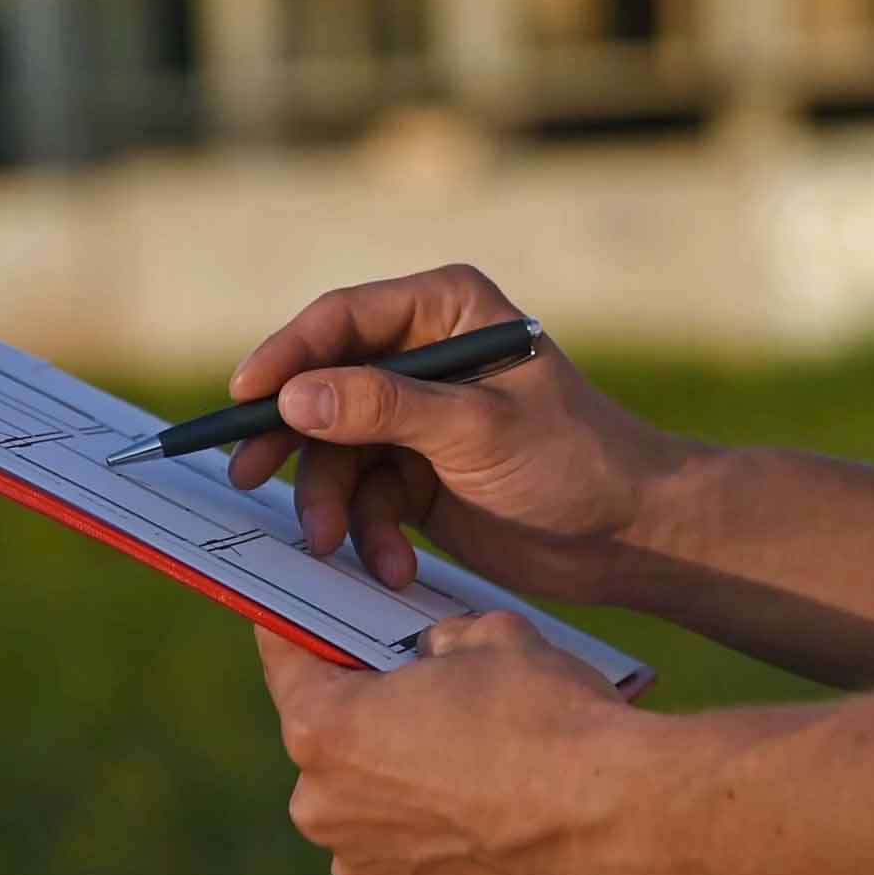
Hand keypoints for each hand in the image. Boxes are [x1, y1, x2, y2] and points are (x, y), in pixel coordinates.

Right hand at [226, 264, 674, 601]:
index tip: (244, 398)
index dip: (287, 356)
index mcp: (445, 309)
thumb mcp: (475, 430)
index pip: (342, 319)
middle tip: (246, 475)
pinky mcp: (417, 473)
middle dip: (292, 439)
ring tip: (336, 546)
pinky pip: (364, 498)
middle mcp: (423, 353)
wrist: (629, 535)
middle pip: (323, 386)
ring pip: (335, 452)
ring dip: (333, 504)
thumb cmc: (573, 460)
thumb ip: (383, 408)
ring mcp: (416, 416)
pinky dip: (370, 534)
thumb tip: (294, 397)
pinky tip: (394, 565)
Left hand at [256, 614, 636, 874]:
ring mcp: (364, 863)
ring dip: (398, 772)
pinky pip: (402, 844)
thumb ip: (440, 642)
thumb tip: (435, 656)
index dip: (296, 631)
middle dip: (365, 709)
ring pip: (365, 796)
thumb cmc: (544, 717)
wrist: (613, 812)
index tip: (296, 620)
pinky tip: (479, 798)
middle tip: (418, 687)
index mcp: (324, 730)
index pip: (287, 662)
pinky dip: (430, 822)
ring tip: (464, 749)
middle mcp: (324, 806)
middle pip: (328, 737)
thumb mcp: (488, 638)